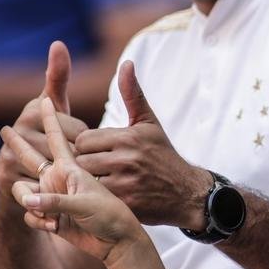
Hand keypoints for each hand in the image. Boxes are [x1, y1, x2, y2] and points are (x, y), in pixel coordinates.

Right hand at [0, 41, 86, 206]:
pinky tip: (58, 195)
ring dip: (67, 180)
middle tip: (76, 169)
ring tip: (69, 182)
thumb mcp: (52, 109)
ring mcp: (9, 154)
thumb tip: (58, 43)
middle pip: (67, 149)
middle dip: (76, 162)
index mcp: (33, 111)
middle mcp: (17, 130)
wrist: (16, 182)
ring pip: (56, 169)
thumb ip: (57, 78)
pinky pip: (43, 187)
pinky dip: (54, 194)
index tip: (78, 149)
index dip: (84, 144)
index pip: (77, 129)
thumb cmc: (42, 139)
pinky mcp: (7, 178)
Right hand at [1, 98, 142, 263]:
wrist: (115, 242)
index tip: (45, 99)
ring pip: (24, 191)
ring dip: (32, 202)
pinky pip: (29, 213)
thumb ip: (56, 201)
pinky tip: (54, 228)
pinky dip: (38, 222)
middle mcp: (58, 177)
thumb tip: (28, 201)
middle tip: (5, 130)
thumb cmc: (110, 216)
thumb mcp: (85, 202)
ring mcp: (52, 196)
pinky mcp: (49, 216)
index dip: (51, 117)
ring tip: (52, 216)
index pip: (59, 136)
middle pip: (32, 155)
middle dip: (18, 144)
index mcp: (71, 166)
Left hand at [73, 60, 208, 230]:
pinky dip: (96, 200)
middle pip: (80, 160)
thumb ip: (133, 94)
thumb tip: (126, 64)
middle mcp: (126, 158)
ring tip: (94, 183)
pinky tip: (103, 199)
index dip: (85, 147)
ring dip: (87, 183)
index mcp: (128, 137)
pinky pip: (97, 200)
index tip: (92, 152)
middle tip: (90, 169)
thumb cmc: (163, 155)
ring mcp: (126, 182)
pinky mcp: (126, 204)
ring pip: (86, 181)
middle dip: (83, 165)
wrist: (187, 193)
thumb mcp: (149, 123)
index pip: (84, 139)